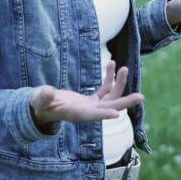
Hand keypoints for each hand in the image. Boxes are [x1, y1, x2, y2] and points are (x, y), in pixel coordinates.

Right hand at [29, 61, 143, 126]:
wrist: (43, 108)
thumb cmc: (40, 104)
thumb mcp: (39, 100)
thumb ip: (43, 97)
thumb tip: (47, 91)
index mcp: (75, 114)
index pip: (91, 115)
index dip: (103, 114)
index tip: (116, 114)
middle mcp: (87, 112)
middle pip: (109, 108)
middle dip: (124, 102)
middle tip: (141, 97)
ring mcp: (91, 107)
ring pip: (110, 97)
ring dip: (119, 84)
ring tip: (124, 68)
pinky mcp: (92, 101)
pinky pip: (105, 90)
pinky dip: (109, 78)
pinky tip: (111, 64)